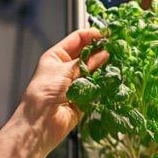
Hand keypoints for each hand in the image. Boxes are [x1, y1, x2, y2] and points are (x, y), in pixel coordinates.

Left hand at [19, 29, 107, 151]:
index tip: (107, 34)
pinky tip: (113, 78)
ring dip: (105, 68)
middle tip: (117, 48)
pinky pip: (98, 88)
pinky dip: (105, 84)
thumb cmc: (43, 93)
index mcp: (57, 57)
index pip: (78, 39)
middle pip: (89, 54)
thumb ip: (87, 62)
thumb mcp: (64, 70)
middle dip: (102, 51)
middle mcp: (67, 68)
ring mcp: (76, 83)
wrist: (40, 123)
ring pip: (95, 71)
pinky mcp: (85, 98)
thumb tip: (104, 53)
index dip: (92, 35)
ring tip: (117, 62)